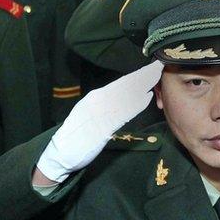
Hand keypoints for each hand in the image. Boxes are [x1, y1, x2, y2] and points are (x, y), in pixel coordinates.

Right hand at [35, 61, 163, 181]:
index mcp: (95, 97)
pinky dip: (135, 106)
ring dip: (142, 86)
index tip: (149, 68)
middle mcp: (97, 101)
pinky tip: (146, 99)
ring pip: (125, 96)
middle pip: (124, 86)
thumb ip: (104, 104)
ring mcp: (99, 113)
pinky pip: (122, 115)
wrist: (61, 152)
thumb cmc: (77, 134)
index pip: (119, 84)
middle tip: (157, 66)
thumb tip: (121, 95)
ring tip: (155, 77)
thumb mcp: (89, 112)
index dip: (135, 75)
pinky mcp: (102, 127)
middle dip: (142, 76)